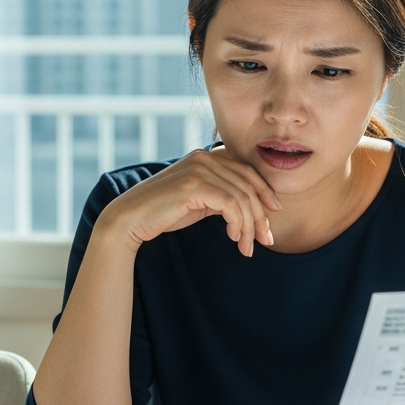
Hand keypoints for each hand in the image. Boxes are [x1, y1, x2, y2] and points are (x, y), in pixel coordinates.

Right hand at [98, 148, 280, 256]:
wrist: (131, 219)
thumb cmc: (165, 213)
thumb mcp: (199, 201)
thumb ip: (222, 196)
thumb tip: (253, 209)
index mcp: (206, 157)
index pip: (246, 171)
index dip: (264, 191)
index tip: (274, 213)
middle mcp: (204, 158)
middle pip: (247, 185)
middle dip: (260, 215)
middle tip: (266, 239)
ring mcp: (198, 169)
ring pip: (241, 197)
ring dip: (249, 226)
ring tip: (247, 247)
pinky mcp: (194, 185)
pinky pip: (229, 204)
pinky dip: (237, 223)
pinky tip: (233, 237)